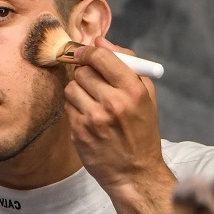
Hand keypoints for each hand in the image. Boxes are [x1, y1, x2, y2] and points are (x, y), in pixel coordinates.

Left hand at [65, 35, 176, 213]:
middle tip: (93, 84)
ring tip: (92, 103)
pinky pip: (67, 106)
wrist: (134, 172)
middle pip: (82, 71)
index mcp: (133, 90)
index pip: (102, 56)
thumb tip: (100, 41)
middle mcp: (113, 103)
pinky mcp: (79, 131)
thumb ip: (127, 64)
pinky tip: (88, 118)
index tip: (85, 53)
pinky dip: (74, 108)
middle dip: (85, 74)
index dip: (89, 51)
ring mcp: (94, 118)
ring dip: (78, 91)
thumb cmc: (141, 131)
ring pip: (71, 87)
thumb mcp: (146, 96)